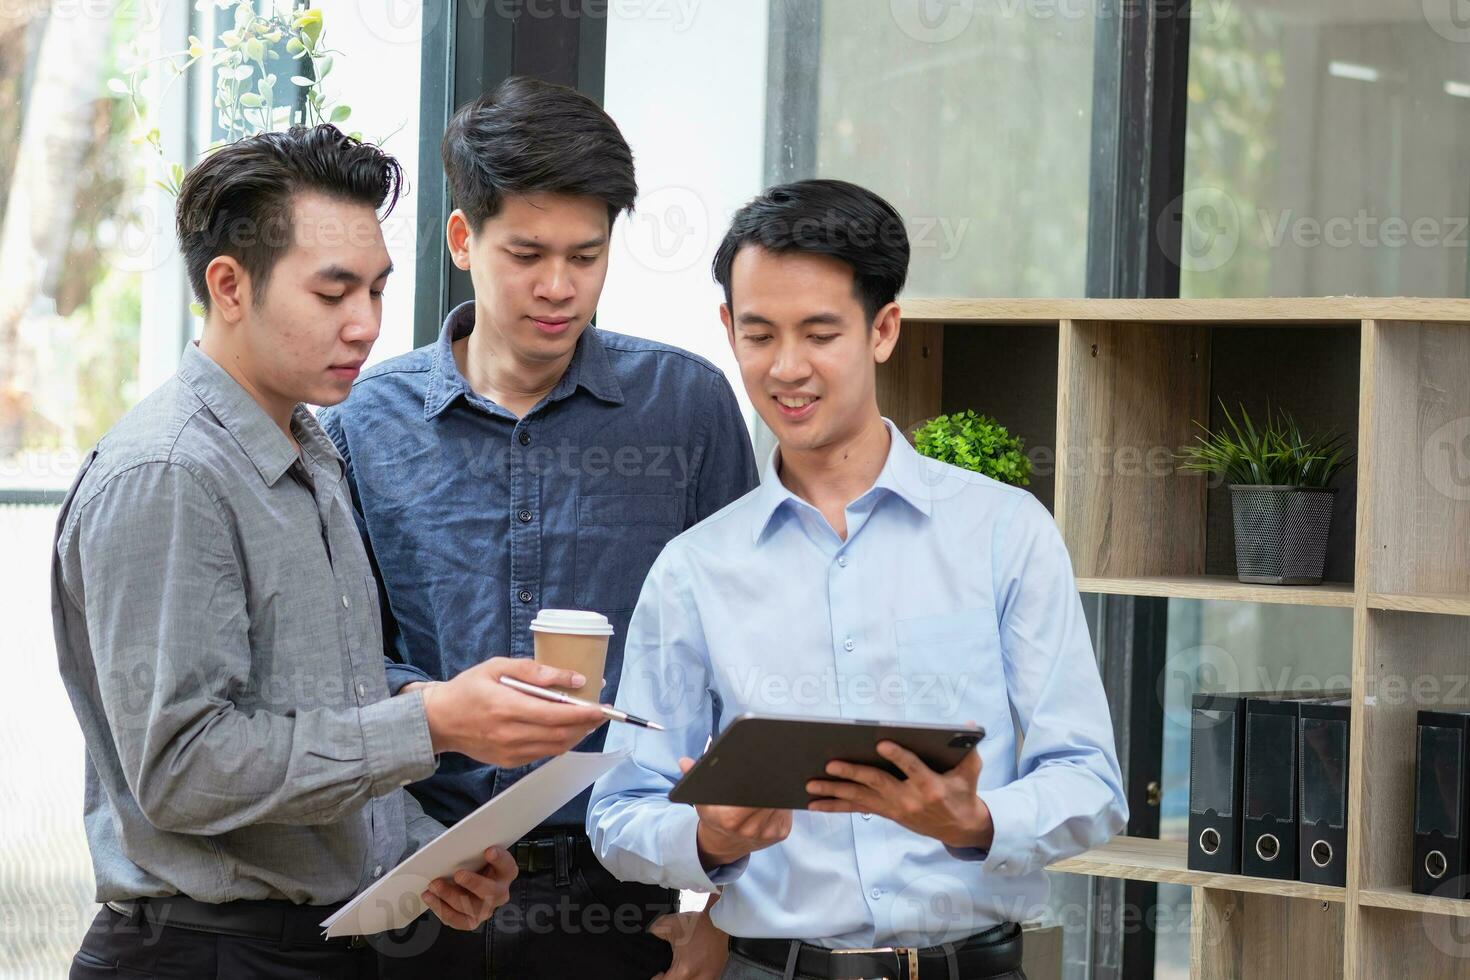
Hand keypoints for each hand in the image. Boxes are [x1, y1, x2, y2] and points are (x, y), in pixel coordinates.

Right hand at [418, 658, 607, 766]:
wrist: (440, 720)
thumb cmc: (468, 688)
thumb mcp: (497, 666)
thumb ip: (535, 671)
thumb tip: (572, 677)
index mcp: (506, 707)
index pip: (555, 714)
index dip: (583, 713)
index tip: (601, 706)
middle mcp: (509, 733)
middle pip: (560, 735)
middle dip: (586, 724)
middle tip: (601, 712)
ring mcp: (509, 751)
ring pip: (555, 748)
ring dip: (576, 735)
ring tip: (587, 720)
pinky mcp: (509, 761)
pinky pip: (543, 754)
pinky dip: (559, 742)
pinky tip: (565, 729)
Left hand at [421, 846, 516, 930]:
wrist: (466, 880)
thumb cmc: (473, 864)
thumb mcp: (476, 854)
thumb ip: (473, 850)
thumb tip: (457, 845)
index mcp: (505, 873)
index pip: (507, 866)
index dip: (500, 859)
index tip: (489, 851)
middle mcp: (499, 893)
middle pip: (491, 891)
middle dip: (474, 883)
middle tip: (458, 874)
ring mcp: (486, 910)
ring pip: (470, 908)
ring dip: (450, 896)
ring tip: (434, 885)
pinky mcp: (470, 921)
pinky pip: (456, 919)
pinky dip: (440, 908)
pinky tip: (430, 897)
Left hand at [649, 903, 728, 979]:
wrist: (720, 921)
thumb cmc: (698, 924)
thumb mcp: (669, 924)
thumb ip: (653, 934)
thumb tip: (646, 940)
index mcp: (685, 969)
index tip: (656, 974)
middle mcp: (698, 977)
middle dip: (669, 979)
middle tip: (665, 973)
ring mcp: (708, 978)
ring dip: (681, 979)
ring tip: (677, 971)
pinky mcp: (715, 975)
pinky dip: (692, 978)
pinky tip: (688, 971)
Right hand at [681, 757, 792, 869]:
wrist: (724, 845)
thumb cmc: (715, 816)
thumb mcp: (701, 799)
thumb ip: (693, 777)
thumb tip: (684, 761)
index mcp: (731, 819)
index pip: (751, 795)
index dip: (759, 781)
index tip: (761, 767)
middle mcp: (751, 828)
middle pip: (769, 797)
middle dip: (772, 782)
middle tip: (774, 763)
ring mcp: (768, 832)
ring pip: (780, 802)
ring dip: (781, 789)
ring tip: (779, 772)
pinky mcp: (781, 833)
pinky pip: (786, 811)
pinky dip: (785, 800)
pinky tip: (782, 790)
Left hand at [806, 742, 992, 849]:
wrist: (960, 828)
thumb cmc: (964, 792)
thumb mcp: (971, 771)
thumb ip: (969, 749)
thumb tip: (969, 725)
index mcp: (930, 785)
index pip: (912, 768)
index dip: (897, 756)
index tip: (881, 742)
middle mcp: (909, 799)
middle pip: (877, 783)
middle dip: (852, 772)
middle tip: (831, 763)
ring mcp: (895, 808)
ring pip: (860, 798)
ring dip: (834, 791)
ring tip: (810, 784)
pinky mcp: (886, 813)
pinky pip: (857, 809)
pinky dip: (834, 806)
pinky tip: (813, 803)